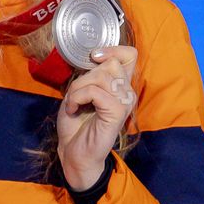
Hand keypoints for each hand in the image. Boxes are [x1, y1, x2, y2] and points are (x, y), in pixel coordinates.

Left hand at [56, 44, 137, 191]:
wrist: (74, 154)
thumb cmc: (77, 125)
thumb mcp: (81, 92)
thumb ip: (92, 75)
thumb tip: (93, 59)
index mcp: (121, 86)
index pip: (130, 54)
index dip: (113, 49)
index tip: (94, 57)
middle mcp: (127, 93)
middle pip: (111, 63)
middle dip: (86, 74)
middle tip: (76, 93)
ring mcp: (124, 103)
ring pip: (101, 76)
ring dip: (79, 88)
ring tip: (73, 103)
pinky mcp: (117, 113)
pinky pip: (95, 91)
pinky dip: (78, 97)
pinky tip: (73, 109)